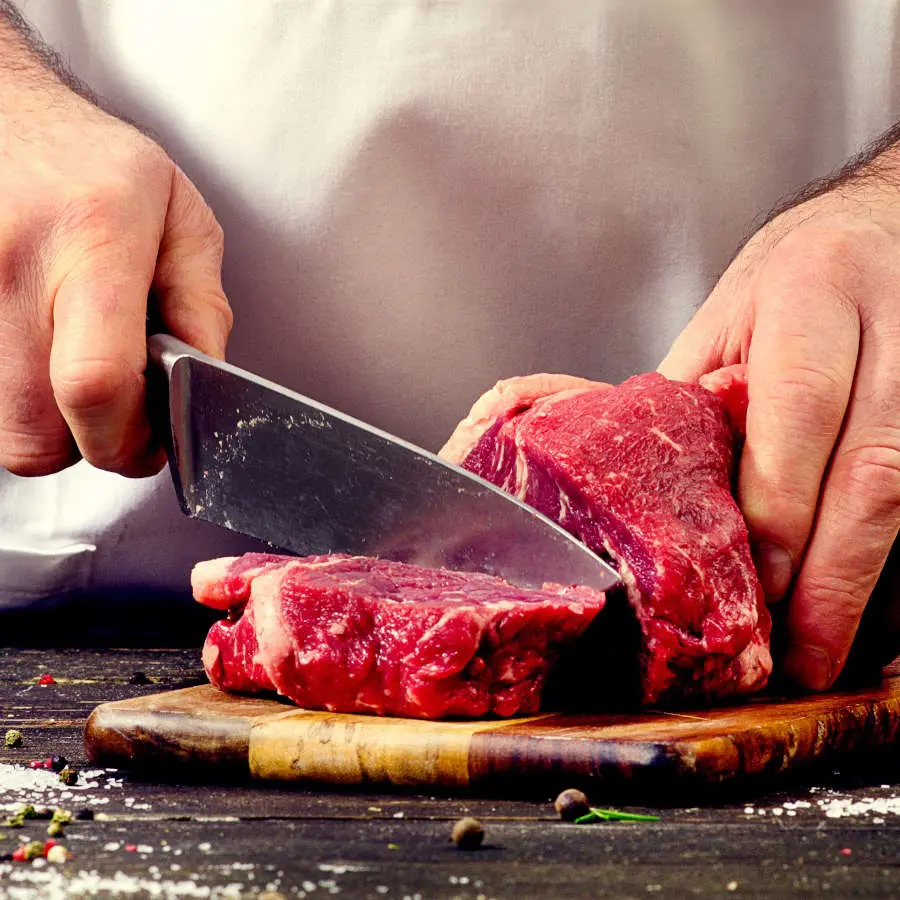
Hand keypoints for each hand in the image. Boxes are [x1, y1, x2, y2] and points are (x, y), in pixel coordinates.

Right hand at [0, 59, 230, 476]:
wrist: (2, 116)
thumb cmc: (94, 164)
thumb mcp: (179, 218)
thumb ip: (202, 306)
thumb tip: (209, 382)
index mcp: (92, 240)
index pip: (95, 382)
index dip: (128, 438)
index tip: (153, 441)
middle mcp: (10, 268)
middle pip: (36, 434)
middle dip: (89, 443)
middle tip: (117, 410)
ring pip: (2, 432)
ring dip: (46, 427)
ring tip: (73, 372)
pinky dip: (14, 401)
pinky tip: (38, 358)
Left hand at [659, 148, 899, 690]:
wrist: (889, 227)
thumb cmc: (799, 274)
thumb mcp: (729, 317)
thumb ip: (695, 401)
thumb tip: (645, 497)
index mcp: (812, 292)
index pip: (798, 407)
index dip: (779, 504)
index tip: (752, 583)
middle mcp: (896, 329)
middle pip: (877, 471)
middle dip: (835, 580)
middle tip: (795, 659)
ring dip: (877, 593)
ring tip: (828, 657)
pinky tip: (874, 620)